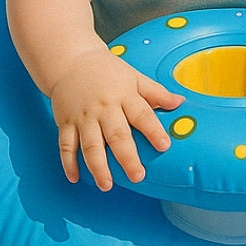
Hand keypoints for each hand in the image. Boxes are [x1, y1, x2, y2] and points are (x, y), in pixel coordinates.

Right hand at [48, 48, 180, 189]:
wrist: (71, 60)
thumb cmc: (107, 71)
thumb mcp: (134, 77)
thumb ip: (156, 93)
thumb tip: (180, 102)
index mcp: (124, 95)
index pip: (142, 114)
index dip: (153, 130)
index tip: (164, 145)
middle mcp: (103, 108)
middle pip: (116, 135)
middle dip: (127, 157)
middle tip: (137, 176)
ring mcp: (83, 116)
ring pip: (90, 144)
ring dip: (98, 166)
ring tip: (106, 185)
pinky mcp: (65, 122)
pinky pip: (65, 145)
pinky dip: (68, 163)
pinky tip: (75, 178)